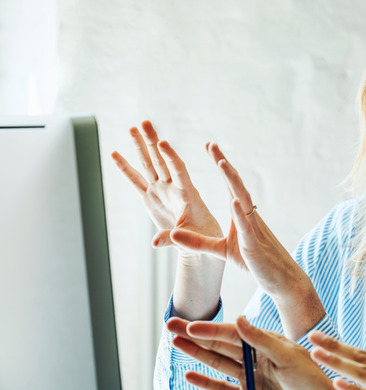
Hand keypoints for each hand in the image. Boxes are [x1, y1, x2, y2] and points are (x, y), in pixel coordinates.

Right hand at [113, 121, 224, 319]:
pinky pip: (136, 181)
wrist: (199, 243)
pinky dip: (125, 168)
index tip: (163, 143)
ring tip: (132, 128)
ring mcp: (161, 191)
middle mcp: (173, 188)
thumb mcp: (193, 239)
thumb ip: (173, 238)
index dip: (171, 157)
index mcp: (188, 194)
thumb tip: (155, 243)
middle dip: (152, 142)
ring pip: (149, 165)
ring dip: (140, 147)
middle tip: (145, 123)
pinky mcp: (151, 198)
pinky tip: (115, 154)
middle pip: (161, 161)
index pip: (179, 171)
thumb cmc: (203, 239)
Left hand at [169, 144, 324, 338]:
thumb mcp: (221, 251)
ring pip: (243, 200)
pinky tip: (234, 201)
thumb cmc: (254, 262)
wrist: (282, 279)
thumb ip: (198, 242)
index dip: (221, 165)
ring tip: (222, 163)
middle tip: (211, 144)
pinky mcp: (254, 245)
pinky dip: (240, 213)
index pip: (230, 185)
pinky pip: (247, 227)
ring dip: (233, 181)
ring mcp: (253, 229)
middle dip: (224, 164)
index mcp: (241, 215)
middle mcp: (249, 216)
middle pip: (236, 185)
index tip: (210, 147)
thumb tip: (173, 234)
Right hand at [169, 316, 365, 389]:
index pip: (233, 333)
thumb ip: (261, 340)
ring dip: (196, 353)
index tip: (191, 325)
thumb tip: (239, 319)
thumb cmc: (313, 380)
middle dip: (195, 335)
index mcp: (267, 342)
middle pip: (220, 344)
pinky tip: (189, 374)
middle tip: (170, 324)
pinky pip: (223, 389)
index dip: (211, 329)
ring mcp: (251, 378)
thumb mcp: (289, 356)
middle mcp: (256, 357)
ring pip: (218, 363)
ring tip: (175, 343)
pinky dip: (206, 382)